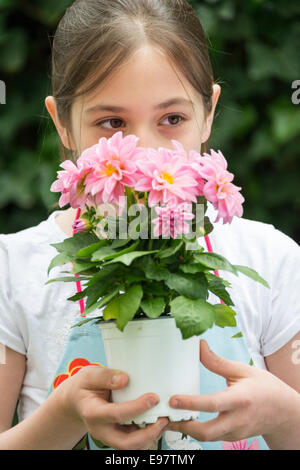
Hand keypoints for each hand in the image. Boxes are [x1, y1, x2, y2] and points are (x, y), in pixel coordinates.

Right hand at [59, 365, 168, 449]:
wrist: (76, 400)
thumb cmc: (84, 386)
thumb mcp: (89, 375)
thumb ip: (105, 376)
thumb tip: (124, 380)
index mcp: (92, 412)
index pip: (116, 414)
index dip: (136, 408)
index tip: (153, 398)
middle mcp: (100, 430)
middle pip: (125, 443)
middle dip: (147, 435)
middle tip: (163, 420)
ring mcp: (108, 436)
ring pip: (131, 447)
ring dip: (150, 438)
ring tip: (163, 421)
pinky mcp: (117, 437)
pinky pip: (133, 443)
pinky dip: (147, 437)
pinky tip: (156, 423)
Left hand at [164, 340, 299, 448]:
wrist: (283, 411)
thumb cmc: (264, 388)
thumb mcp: (242, 370)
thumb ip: (217, 362)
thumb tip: (199, 346)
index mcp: (240, 399)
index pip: (212, 404)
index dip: (191, 403)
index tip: (173, 400)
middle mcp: (238, 419)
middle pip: (207, 432)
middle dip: (184, 428)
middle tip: (166, 418)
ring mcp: (237, 432)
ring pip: (208, 438)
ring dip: (188, 431)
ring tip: (171, 420)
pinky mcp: (234, 438)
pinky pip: (213, 438)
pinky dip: (199, 432)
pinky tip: (187, 422)